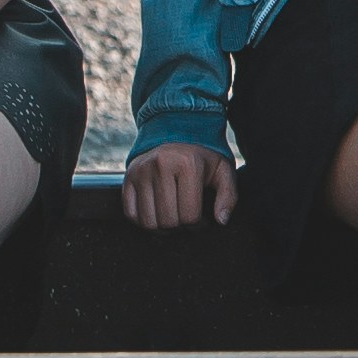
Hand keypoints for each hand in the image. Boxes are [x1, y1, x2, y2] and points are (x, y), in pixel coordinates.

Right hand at [121, 142, 239, 229]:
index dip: (198, 225)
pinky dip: (143, 221)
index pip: (189, 216)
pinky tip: (157, 213)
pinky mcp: (128, 176)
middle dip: (180, 227)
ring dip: (162, 228)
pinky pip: (130, 214)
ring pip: (148, 222)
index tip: (201, 219)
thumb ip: (228, 196)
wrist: (177, 129)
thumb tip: (221, 221)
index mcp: (188, 164)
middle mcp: (161, 165)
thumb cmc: (203, 155)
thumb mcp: (223, 170)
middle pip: (168, 222)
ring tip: (172, 218)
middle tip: (186, 218)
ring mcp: (142, 171)